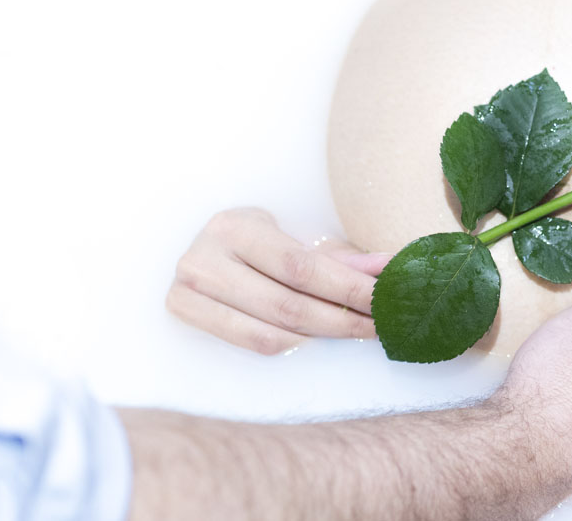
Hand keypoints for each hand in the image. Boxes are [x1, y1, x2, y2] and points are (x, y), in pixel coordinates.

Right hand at [165, 208, 391, 354]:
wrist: (199, 250)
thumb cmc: (254, 242)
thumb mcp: (289, 238)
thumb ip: (335, 256)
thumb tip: (387, 267)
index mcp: (235, 227)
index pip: (302, 267)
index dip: (348, 287)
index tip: (386, 298)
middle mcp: (204, 259)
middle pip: (289, 305)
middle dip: (344, 317)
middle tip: (383, 322)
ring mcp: (187, 292)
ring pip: (273, 331)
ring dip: (324, 335)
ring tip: (359, 330)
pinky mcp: (183, 316)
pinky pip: (251, 343)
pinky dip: (292, 343)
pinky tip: (319, 337)